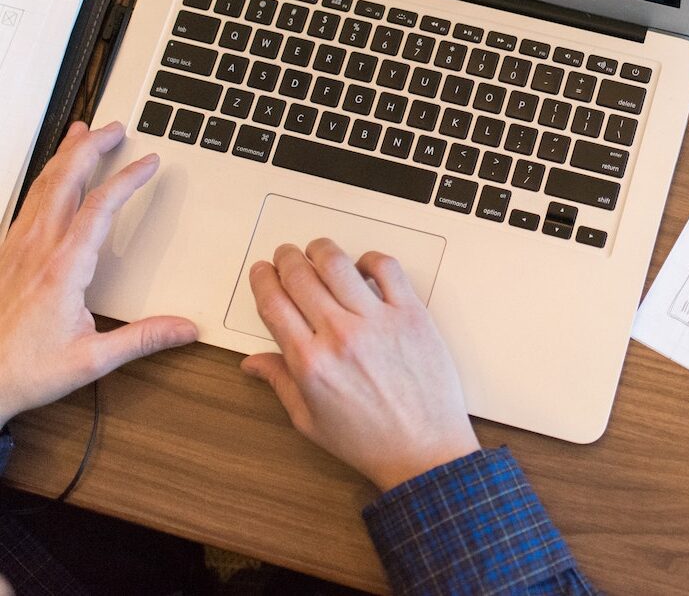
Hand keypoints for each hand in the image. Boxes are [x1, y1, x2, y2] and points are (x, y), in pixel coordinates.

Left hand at [0, 121, 197, 427]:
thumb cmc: (23, 369)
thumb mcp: (91, 361)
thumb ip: (142, 339)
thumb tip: (183, 327)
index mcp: (62, 268)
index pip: (100, 207)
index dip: (127, 179)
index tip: (148, 163)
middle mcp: (36, 249)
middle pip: (65, 180)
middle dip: (91, 147)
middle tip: (114, 128)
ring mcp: (16, 248)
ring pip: (42, 186)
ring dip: (65, 155)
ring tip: (82, 133)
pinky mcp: (6, 254)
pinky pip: (28, 201)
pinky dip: (46, 177)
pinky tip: (52, 176)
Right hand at [241, 240, 478, 490]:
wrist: (424, 450)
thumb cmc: (369, 441)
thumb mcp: (311, 422)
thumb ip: (280, 383)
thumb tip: (253, 362)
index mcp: (310, 362)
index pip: (273, 303)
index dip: (262, 280)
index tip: (262, 271)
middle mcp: (340, 335)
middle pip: (300, 275)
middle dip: (286, 259)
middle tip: (286, 255)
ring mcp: (377, 320)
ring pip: (338, 263)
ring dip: (321, 249)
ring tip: (318, 250)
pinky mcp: (410, 313)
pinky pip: (386, 268)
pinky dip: (369, 258)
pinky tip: (362, 266)